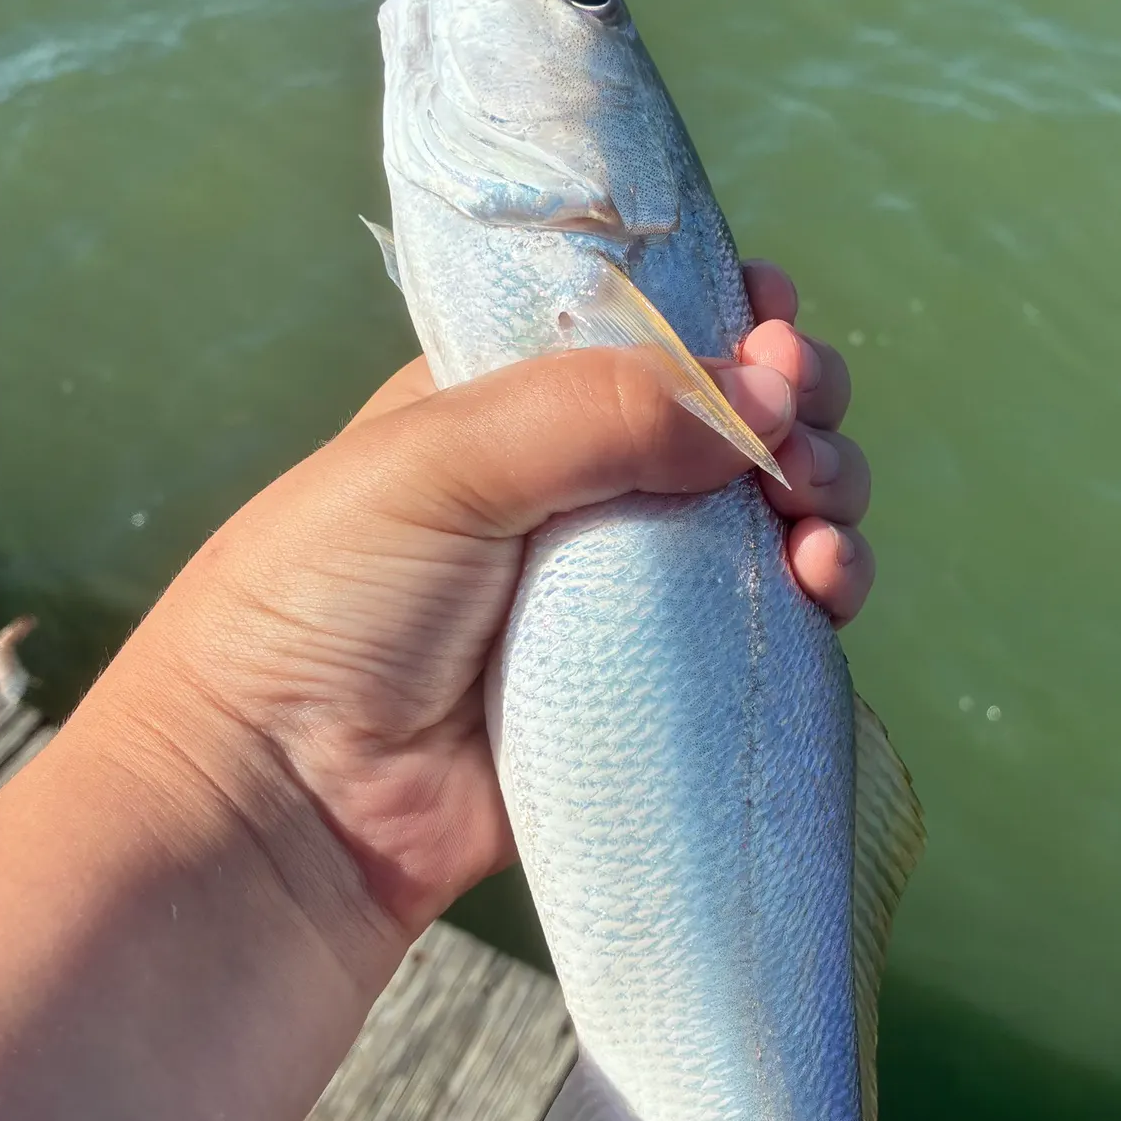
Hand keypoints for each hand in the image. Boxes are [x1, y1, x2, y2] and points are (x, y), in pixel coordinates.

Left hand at [89, 262, 871, 945]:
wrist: (294, 804)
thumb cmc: (333, 601)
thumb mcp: (442, 459)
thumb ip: (599, 410)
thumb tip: (764, 393)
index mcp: (520, 407)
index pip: (649, 335)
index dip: (725, 318)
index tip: (772, 316)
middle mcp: (586, 488)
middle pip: (729, 423)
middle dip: (794, 406)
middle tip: (804, 430)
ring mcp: (632, 589)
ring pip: (768, 519)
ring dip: (824, 497)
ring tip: (818, 516)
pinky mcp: (665, 681)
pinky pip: (768, 623)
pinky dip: (818, 592)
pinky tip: (826, 584)